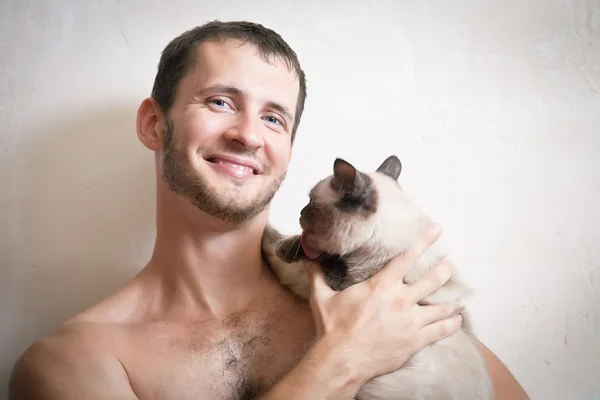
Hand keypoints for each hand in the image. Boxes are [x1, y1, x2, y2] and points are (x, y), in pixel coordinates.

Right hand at [302, 222, 461, 384]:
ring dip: (451, 299)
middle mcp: (400, 300)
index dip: (424, 241)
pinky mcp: (415, 341)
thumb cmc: (332, 328)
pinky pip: (440, 331)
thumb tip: (306, 257)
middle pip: (432, 280)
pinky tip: (457, 320)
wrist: (341, 359)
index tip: (437, 229)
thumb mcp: (321, 298)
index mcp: (381, 285)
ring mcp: (410, 321)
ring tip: (459, 295)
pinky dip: (451, 324)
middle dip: (444, 270)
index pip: (407, 258)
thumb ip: (317, 275)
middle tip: (450, 264)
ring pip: (441, 307)